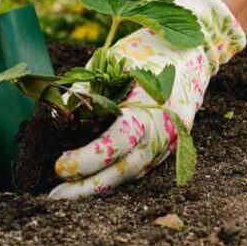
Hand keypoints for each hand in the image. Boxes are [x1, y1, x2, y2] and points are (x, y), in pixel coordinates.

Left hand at [50, 0, 245, 198]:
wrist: (192, 51)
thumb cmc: (148, 52)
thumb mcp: (114, 64)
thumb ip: (88, 92)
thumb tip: (56, 117)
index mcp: (150, 110)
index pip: (116, 144)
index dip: (87, 159)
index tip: (59, 165)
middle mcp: (163, 132)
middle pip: (123, 171)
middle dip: (86, 187)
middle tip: (54, 194)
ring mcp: (168, 143)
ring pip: (131, 175)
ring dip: (98, 186)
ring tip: (66, 192)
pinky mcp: (168, 146)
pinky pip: (138, 167)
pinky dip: (114, 176)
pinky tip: (90, 180)